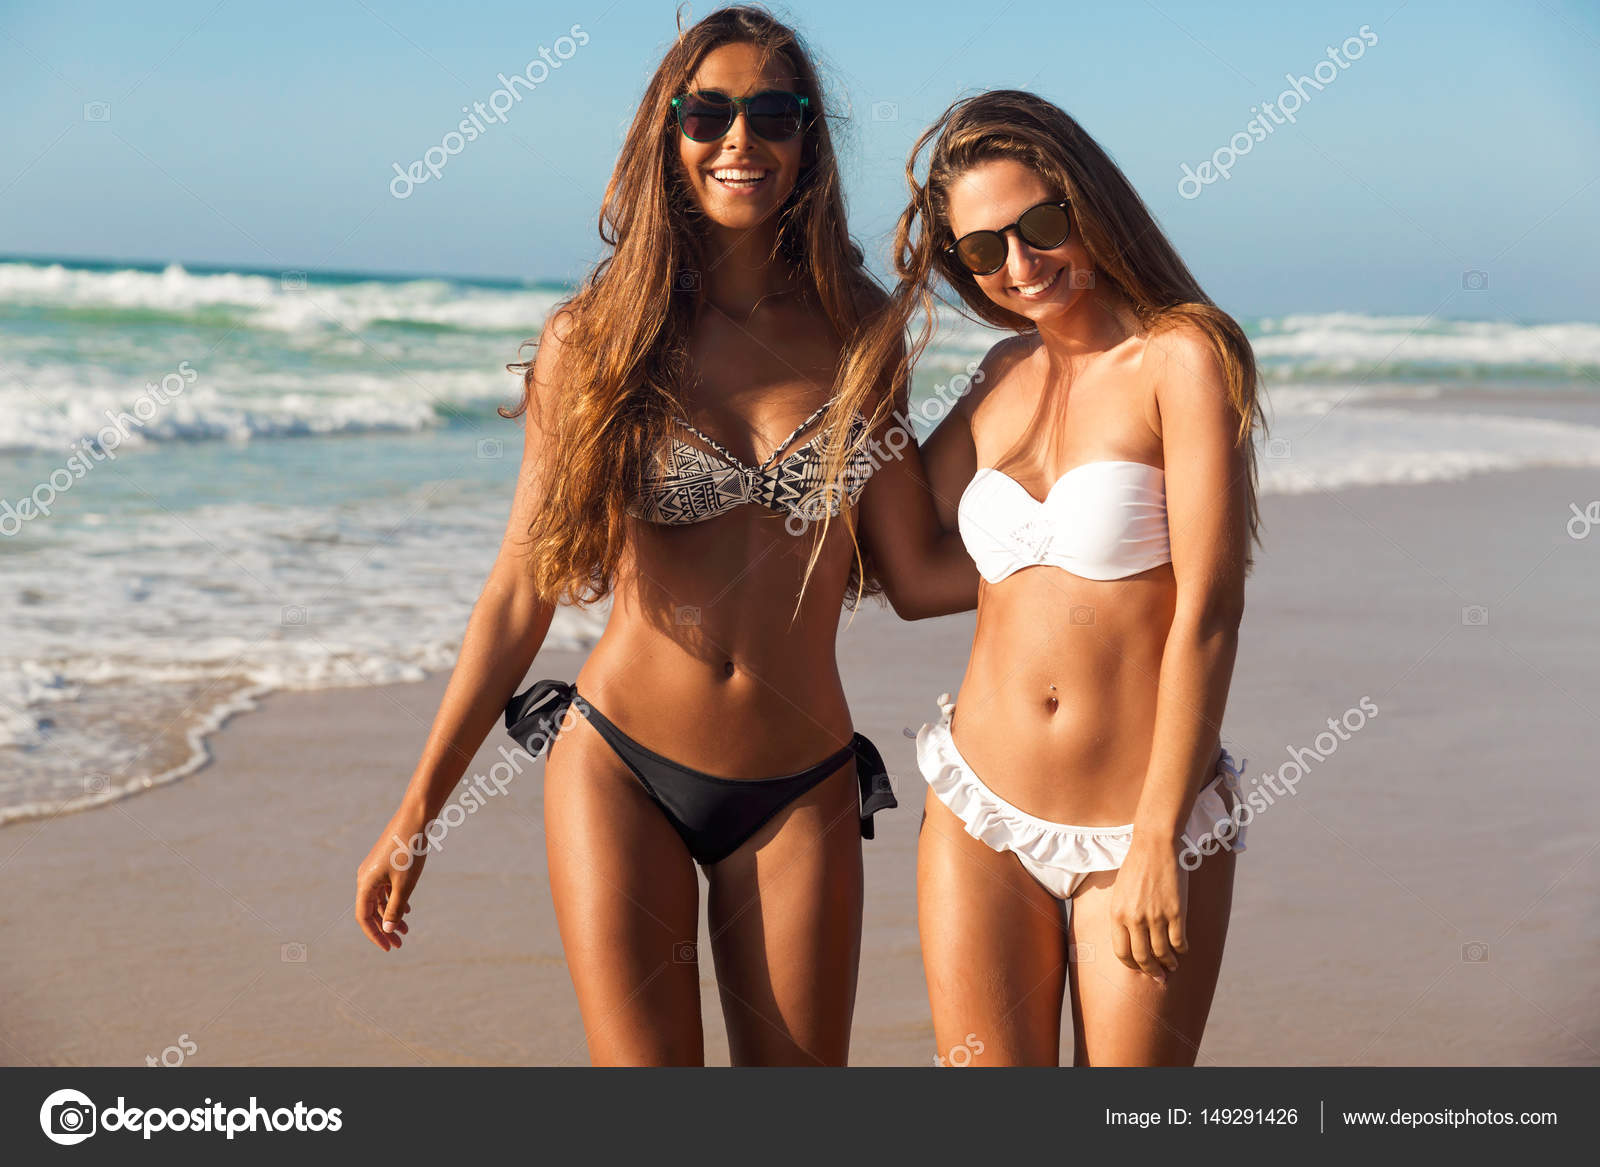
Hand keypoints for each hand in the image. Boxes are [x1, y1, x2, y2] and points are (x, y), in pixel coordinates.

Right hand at [354, 805, 427, 951]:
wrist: (416, 818)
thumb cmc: (409, 851)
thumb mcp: (405, 884)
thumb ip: (395, 908)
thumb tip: (387, 929)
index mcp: (365, 883)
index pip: (364, 917)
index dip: (375, 935)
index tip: (389, 948)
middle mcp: (365, 877)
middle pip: (371, 910)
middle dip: (384, 928)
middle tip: (399, 944)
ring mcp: (374, 869)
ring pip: (380, 899)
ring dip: (391, 915)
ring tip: (407, 930)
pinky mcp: (384, 862)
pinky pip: (385, 888)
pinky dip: (394, 900)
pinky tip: (407, 910)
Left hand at [1108, 834, 1187, 984]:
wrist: (1155, 845)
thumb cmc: (1136, 867)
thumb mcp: (1119, 893)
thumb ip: (1122, 916)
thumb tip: (1131, 941)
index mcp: (1116, 914)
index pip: (1122, 952)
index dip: (1132, 965)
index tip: (1140, 970)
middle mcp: (1134, 919)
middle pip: (1143, 958)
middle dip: (1151, 971)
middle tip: (1159, 977)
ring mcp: (1156, 916)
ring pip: (1162, 952)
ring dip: (1169, 963)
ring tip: (1172, 965)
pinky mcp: (1176, 912)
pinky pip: (1179, 941)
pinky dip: (1181, 950)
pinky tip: (1182, 950)